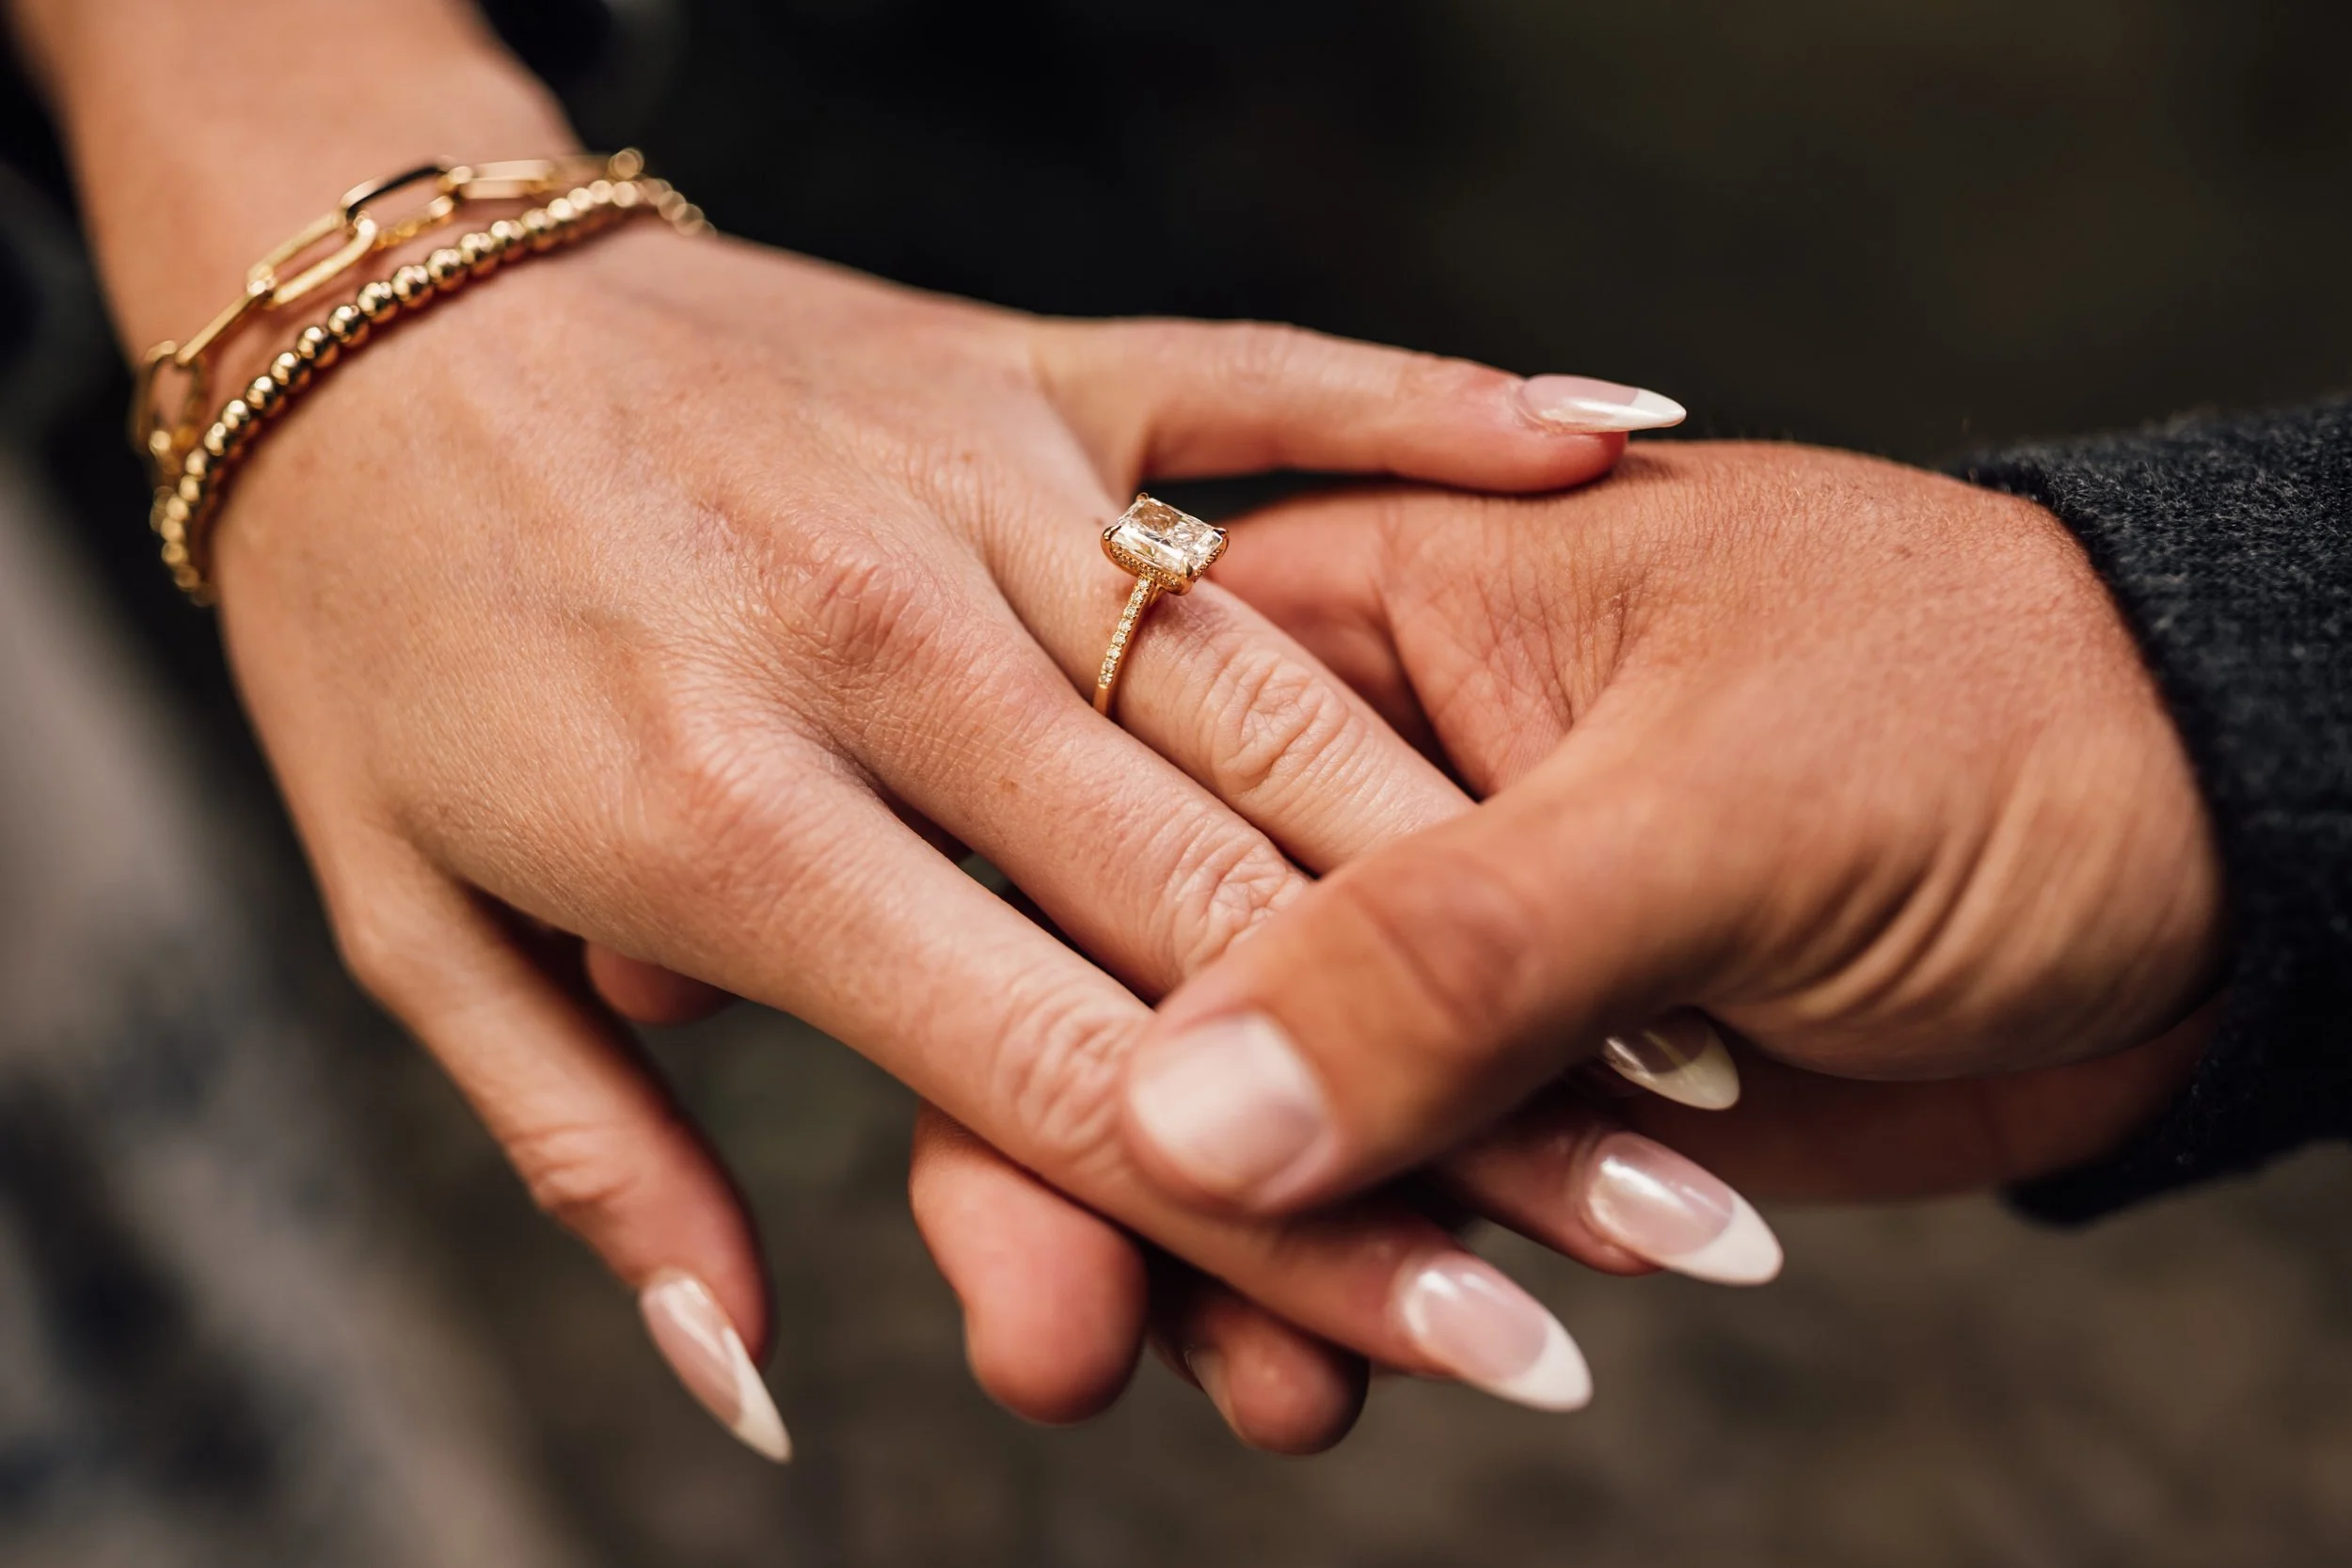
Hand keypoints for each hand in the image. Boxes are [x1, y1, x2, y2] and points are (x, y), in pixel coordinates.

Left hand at [214, 216, 1667, 1402]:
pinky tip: (1612, 440)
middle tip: (1670, 1235)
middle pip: (1223, 916)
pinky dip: (1433, 405)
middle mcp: (881, 643)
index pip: (1062, 1071)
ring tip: (1698, 1010)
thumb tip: (753, 1383)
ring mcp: (972, 482)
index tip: (1488, 1344)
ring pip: (1285, 703)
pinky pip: (1262, 384)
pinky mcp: (1026, 359)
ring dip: (1503, 872)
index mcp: (719, 814)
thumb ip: (600, 1163)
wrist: (354, 310)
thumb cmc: (380, 632)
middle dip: (1467, 1099)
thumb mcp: (409, 925)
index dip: (1293, 1231)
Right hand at [912, 442, 2222, 1447]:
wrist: (2199, 848)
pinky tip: (1342, 1376)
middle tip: (1060, 1341)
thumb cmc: (1982, 719)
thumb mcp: (1714, 810)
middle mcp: (1348, 774)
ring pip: (1233, 1106)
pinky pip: (1365, 1189)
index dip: (1017, 974)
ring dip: (1214, 1264)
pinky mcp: (1501, 1071)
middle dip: (1082, 1164)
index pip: (1108, 781)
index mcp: (1359, 613)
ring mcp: (1421, 936)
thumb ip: (1450, 958)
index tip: (996, 1161)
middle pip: (1123, 967)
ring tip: (1266, 1393)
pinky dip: (1341, 1291)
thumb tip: (1188, 1118)